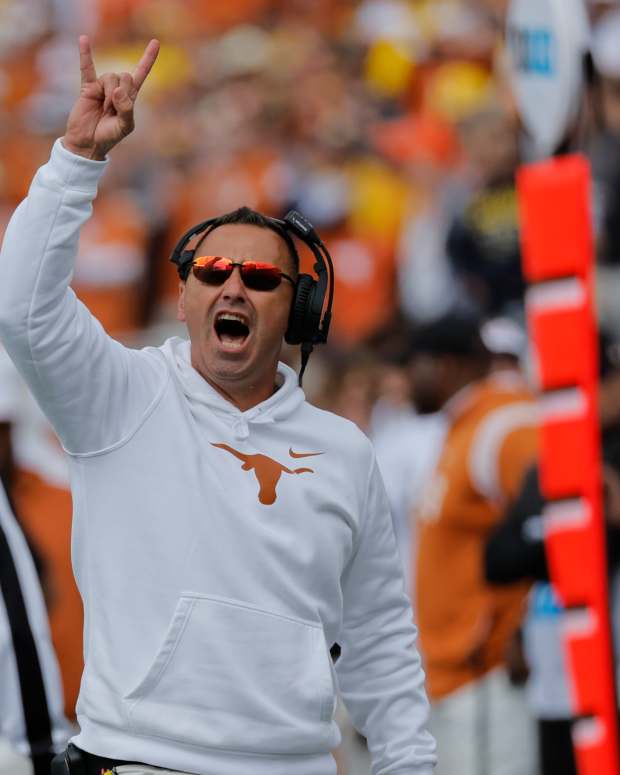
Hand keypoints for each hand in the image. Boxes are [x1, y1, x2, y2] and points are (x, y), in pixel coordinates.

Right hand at [62, 35, 159, 160]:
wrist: (88, 142)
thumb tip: (117, 90)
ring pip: (110, 77)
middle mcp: (117, 89)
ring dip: (108, 93)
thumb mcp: (125, 126)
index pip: (141, 74)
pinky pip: (87, 68)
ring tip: (104, 108)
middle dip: (121, 91)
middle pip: (124, 75)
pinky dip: (85, 53)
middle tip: (113, 109)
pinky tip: (84, 39)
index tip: (156, 42)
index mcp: (130, 97)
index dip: (148, 59)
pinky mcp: (88, 88)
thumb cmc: (109, 136)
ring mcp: (102, 87)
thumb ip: (126, 109)